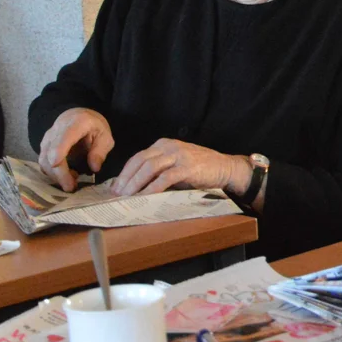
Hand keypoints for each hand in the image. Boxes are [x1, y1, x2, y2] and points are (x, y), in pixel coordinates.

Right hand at [38, 108, 114, 190]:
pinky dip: (52, 173)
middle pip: (50, 152)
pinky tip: (67, 176)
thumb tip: (94, 168)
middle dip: (59, 172)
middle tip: (71, 187)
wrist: (77, 116)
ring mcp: (48, 138)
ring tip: (73, 182)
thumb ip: (100, 151)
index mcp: (76, 123)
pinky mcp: (43, 147)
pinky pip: (43, 162)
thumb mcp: (105, 136)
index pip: (64, 137)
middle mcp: (57, 130)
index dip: (58, 150)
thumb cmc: (93, 126)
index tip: (57, 163)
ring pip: (44, 159)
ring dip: (55, 175)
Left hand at [112, 138, 245, 195]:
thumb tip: (136, 186)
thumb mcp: (176, 164)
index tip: (115, 187)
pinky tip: (145, 197)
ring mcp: (178, 156)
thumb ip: (159, 170)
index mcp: (163, 144)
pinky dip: (152, 188)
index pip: (137, 157)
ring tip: (127, 197)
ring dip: (135, 184)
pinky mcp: (187, 167)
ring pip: (149, 168)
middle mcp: (168, 147)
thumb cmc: (200, 169)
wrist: (225, 168)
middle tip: (117, 194)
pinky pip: (165, 178)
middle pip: (139, 161)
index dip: (124, 173)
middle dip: (126, 179)